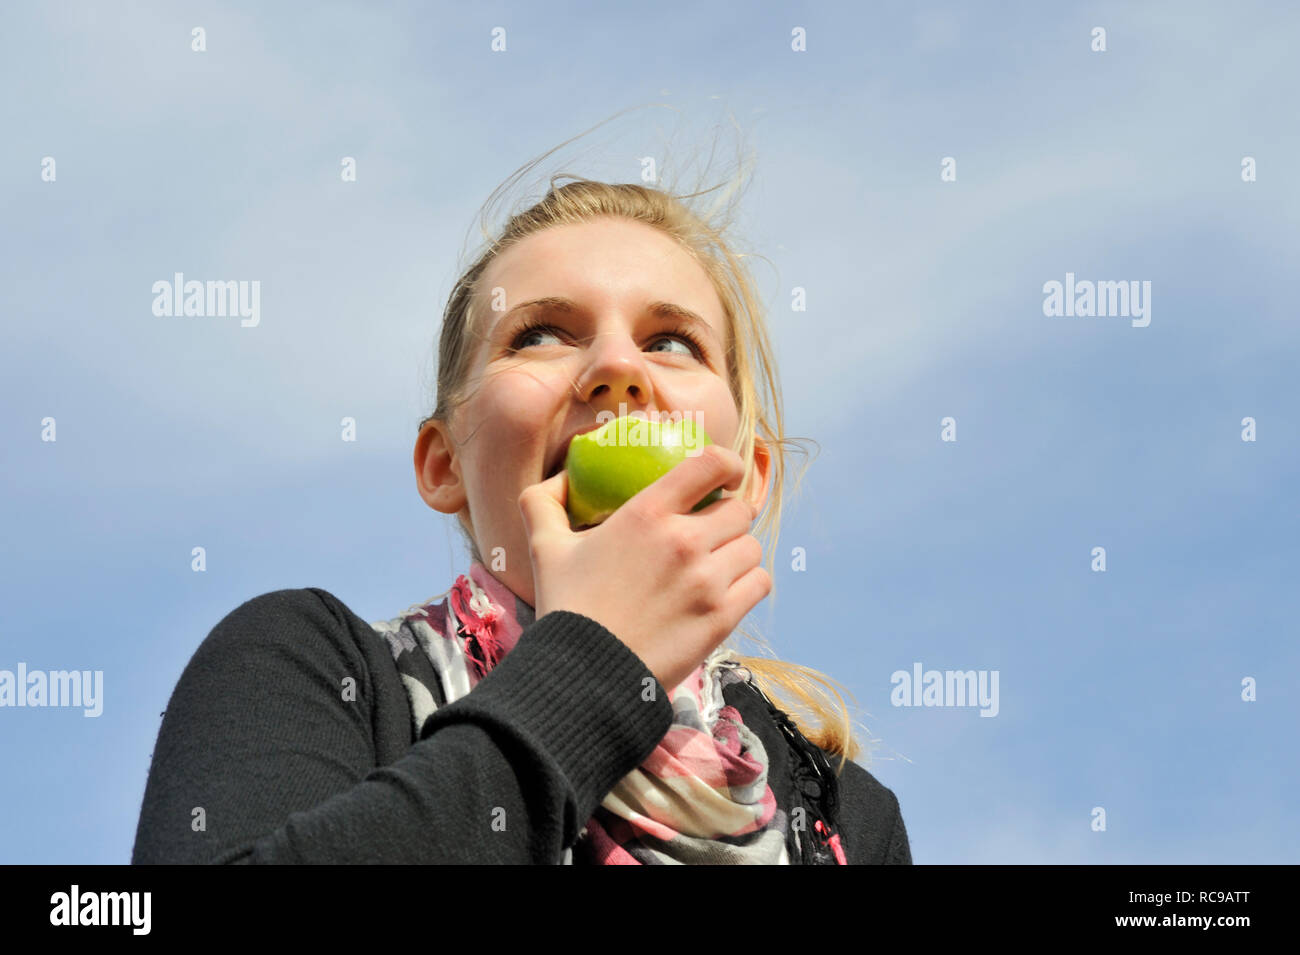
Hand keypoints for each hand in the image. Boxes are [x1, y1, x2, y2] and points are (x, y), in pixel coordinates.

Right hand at [517, 444, 770, 692]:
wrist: (585, 677)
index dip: (727, 463)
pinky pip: (760, 582)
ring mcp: (708, 580)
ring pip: (751, 547)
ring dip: (738, 553)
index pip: (710, 464)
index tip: (726, 474)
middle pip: (739, 510)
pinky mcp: (722, 616)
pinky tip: (728, 591)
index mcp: (646, 514)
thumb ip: (544, 503)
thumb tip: (560, 478)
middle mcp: (684, 541)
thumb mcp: (544, 548)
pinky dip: (748, 584)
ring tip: (718, 566)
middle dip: (728, 518)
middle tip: (712, 533)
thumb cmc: (567, 609)